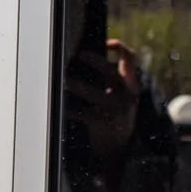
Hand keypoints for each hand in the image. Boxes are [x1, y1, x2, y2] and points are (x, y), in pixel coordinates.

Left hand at [64, 38, 142, 169]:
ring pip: (92, 92)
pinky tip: (59, 105)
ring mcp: (114, 110)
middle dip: (95, 60)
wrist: (118, 148)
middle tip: (79, 54)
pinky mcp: (101, 123)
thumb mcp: (124, 97)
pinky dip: (68, 107)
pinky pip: (80, 112)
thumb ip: (115, 80)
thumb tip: (89, 58)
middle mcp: (126, 96)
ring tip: (63, 80)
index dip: (120, 47)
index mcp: (131, 86)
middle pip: (111, 72)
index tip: (108, 43)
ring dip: (75, 85)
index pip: (131, 59)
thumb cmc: (115, 116)